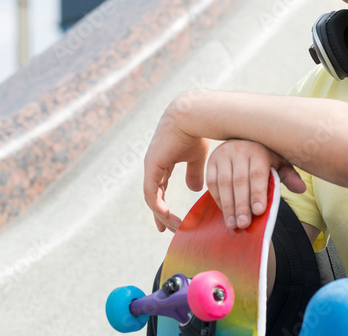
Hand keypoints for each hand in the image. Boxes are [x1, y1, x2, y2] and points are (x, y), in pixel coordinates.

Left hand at [143, 105, 209, 232]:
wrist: (192, 116)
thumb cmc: (196, 132)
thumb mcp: (196, 157)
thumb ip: (194, 173)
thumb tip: (195, 189)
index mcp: (163, 163)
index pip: (160, 189)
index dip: (164, 205)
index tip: (171, 221)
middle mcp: (154, 166)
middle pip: (153, 197)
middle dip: (160, 215)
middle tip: (166, 230)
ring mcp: (151, 166)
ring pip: (152, 198)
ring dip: (161, 214)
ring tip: (173, 227)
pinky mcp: (152, 166)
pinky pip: (151, 193)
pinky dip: (158, 207)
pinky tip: (166, 216)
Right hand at [206, 140, 305, 230]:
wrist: (241, 136)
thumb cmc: (264, 154)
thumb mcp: (279, 161)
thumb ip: (288, 176)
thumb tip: (301, 189)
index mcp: (258, 150)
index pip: (257, 174)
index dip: (258, 193)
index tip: (259, 212)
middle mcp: (239, 149)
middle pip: (239, 181)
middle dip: (242, 205)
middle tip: (244, 224)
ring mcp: (223, 154)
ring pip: (224, 183)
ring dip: (228, 206)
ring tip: (232, 224)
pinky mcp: (211, 161)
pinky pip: (212, 182)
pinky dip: (218, 198)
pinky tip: (224, 212)